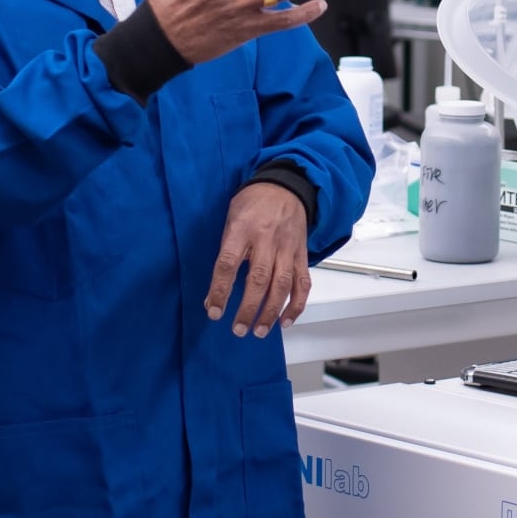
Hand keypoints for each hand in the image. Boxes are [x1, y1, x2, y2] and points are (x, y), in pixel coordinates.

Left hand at [205, 179, 311, 336]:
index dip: (220, 290)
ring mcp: (287, 248)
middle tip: (238, 329)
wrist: (286, 186)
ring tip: (260, 331)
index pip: (229, 264)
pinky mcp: (301, 255)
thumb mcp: (230, 219)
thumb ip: (224, 254)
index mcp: (243, 229)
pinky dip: (296, 305)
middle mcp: (267, 240)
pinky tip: (286, 321)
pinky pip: (303, 283)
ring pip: (282, 285)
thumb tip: (214, 295)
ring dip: (271, 312)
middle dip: (248, 308)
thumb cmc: (254, 203)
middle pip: (259, 279)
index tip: (214, 311)